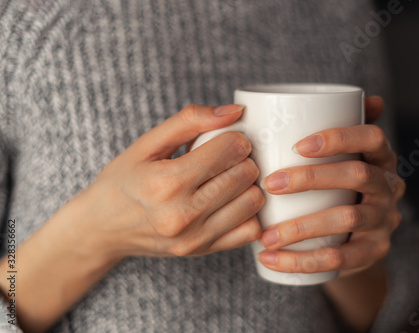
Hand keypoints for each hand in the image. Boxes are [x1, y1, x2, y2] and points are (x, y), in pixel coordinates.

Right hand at [0, 104, 265, 332]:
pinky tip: (232, 202)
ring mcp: (194, 238)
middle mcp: (183, 214)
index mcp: (167, 182)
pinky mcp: (202, 251)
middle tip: (228, 158)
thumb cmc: (124, 181)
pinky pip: (250, 231)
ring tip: (229, 179)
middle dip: (243, 159)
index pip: (231, 149)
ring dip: (249, 185)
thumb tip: (236, 111)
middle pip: (246, 174)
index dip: (235, 138)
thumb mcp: (147, 143)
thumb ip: (191, 120)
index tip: (225, 140)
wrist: (102, 229)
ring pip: (254, 202)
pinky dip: (249, 213)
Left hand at [257, 96, 404, 276]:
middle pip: (358, 176)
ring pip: (348, 220)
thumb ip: (335, 128)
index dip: (339, 137)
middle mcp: (389, 187)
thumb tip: (341, 98)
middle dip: (311, 177)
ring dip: (302, 227)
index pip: (372, 138)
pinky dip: (301, 260)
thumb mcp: (341, 157)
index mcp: (381, 158)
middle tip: (269, 184)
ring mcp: (384, 222)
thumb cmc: (338, 186)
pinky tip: (269, 260)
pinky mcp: (373, 253)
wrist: (356, 238)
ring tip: (265, 234)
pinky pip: (339, 260)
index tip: (297, 144)